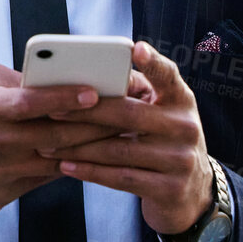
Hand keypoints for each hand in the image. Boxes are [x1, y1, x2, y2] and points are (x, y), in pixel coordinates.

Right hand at [0, 58, 144, 219]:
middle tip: (128, 111)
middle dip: (96, 123)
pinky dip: (74, 166)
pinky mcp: (7, 194)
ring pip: (59, 159)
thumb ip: (9, 78)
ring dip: (93, 147)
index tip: (93, 91)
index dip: (64, 98)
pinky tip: (97, 155)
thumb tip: (48, 78)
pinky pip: (48, 178)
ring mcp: (3, 171)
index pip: (30, 102)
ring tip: (123, 133)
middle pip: (56, 134)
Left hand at [40, 40, 213, 234]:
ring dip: (78, 147)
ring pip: (119, 149)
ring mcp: (180, 160)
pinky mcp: (169, 189)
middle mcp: (186, 127)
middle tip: (53, 110)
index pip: (168, 75)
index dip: (152, 61)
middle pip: (129, 114)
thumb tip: (87, 80)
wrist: (193, 193)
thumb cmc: (162, 142)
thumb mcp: (161, 116)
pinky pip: (120, 178)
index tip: (134, 48)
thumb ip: (136, 97)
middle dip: (86, 113)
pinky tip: (67, 166)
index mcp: (182, 100)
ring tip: (49, 144)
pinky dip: (90, 172)